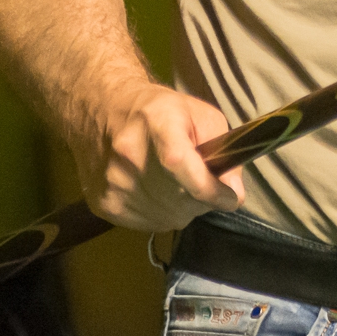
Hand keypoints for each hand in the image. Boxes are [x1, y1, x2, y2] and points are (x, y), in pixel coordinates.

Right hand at [79, 83, 245, 231]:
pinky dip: (163, 214)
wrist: (103, 112)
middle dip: (203, 197)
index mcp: (157, 124)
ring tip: (177, 183)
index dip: (210, 188)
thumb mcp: (200, 115)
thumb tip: (234, 190)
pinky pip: (150, 224)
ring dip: (183, 207)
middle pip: (181, 198)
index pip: (180, 164)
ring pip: (169, 217)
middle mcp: (129, 156)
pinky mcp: (105, 204)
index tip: (230, 197)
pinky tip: (158, 192)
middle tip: (202, 181)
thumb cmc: (160, 111)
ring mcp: (114, 184)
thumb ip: (223, 149)